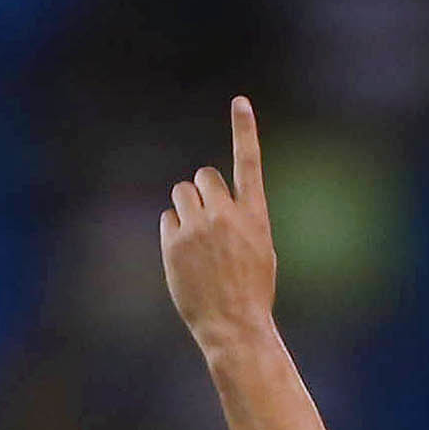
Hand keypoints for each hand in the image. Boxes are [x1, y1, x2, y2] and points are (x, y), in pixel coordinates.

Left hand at [161, 96, 276, 346]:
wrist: (234, 327)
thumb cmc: (251, 292)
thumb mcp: (261, 251)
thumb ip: (241, 219)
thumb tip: (214, 202)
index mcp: (255, 217)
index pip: (249, 164)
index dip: (245, 130)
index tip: (240, 102)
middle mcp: (227, 216)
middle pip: (204, 175)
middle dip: (203, 191)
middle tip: (208, 220)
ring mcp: (199, 228)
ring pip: (182, 193)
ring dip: (187, 209)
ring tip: (197, 241)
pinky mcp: (175, 243)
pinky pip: (168, 219)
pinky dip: (174, 232)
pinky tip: (186, 257)